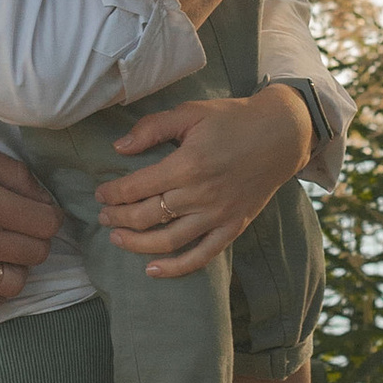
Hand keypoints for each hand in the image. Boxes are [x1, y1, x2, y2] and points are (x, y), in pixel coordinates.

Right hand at [0, 136, 61, 317]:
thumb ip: (12, 171)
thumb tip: (42, 196)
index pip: (48, 223)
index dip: (50, 214)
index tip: (36, 209)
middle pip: (37, 253)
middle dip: (36, 239)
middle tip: (19, 227)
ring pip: (15, 284)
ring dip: (18, 268)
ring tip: (4, 252)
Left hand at [96, 86, 309, 277]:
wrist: (281, 134)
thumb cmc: (233, 120)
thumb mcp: (191, 112)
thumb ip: (152, 128)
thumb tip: (119, 147)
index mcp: (187, 165)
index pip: (136, 188)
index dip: (112, 194)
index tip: (101, 194)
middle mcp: (201, 195)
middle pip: (147, 216)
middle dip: (118, 219)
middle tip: (104, 217)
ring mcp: (218, 215)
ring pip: (168, 241)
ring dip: (137, 244)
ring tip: (117, 239)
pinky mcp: (233, 227)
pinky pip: (202, 255)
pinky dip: (176, 268)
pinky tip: (153, 271)